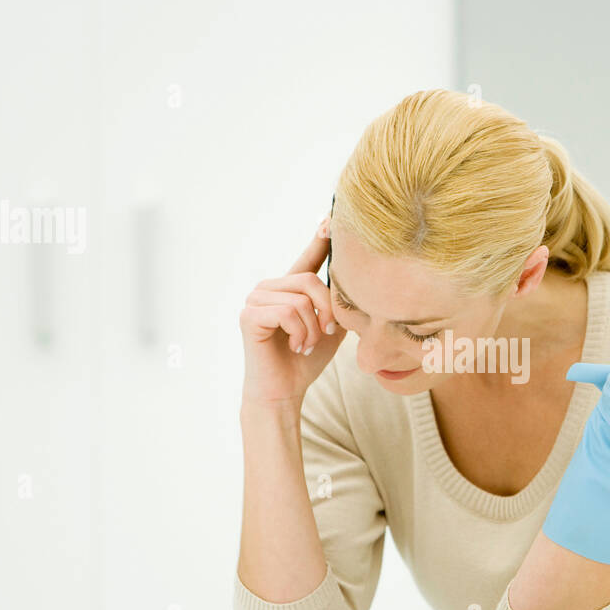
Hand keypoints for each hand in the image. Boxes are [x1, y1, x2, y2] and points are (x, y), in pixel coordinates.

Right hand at [239, 215, 344, 404]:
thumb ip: (339, 304)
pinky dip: (299, 334)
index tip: (331, 218)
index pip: (309, 258)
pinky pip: (287, 313)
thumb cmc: (305, 361)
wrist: (284, 391)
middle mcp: (270, 288)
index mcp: (290, 288)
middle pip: (310, 281)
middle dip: (326, 311)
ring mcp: (256, 299)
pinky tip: (296, 347)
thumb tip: (360, 282)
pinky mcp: (249, 315)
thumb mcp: (331, 328)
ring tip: (307, 344)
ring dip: (312, 328)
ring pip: (301, 299)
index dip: (321, 239)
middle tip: (325, 333)